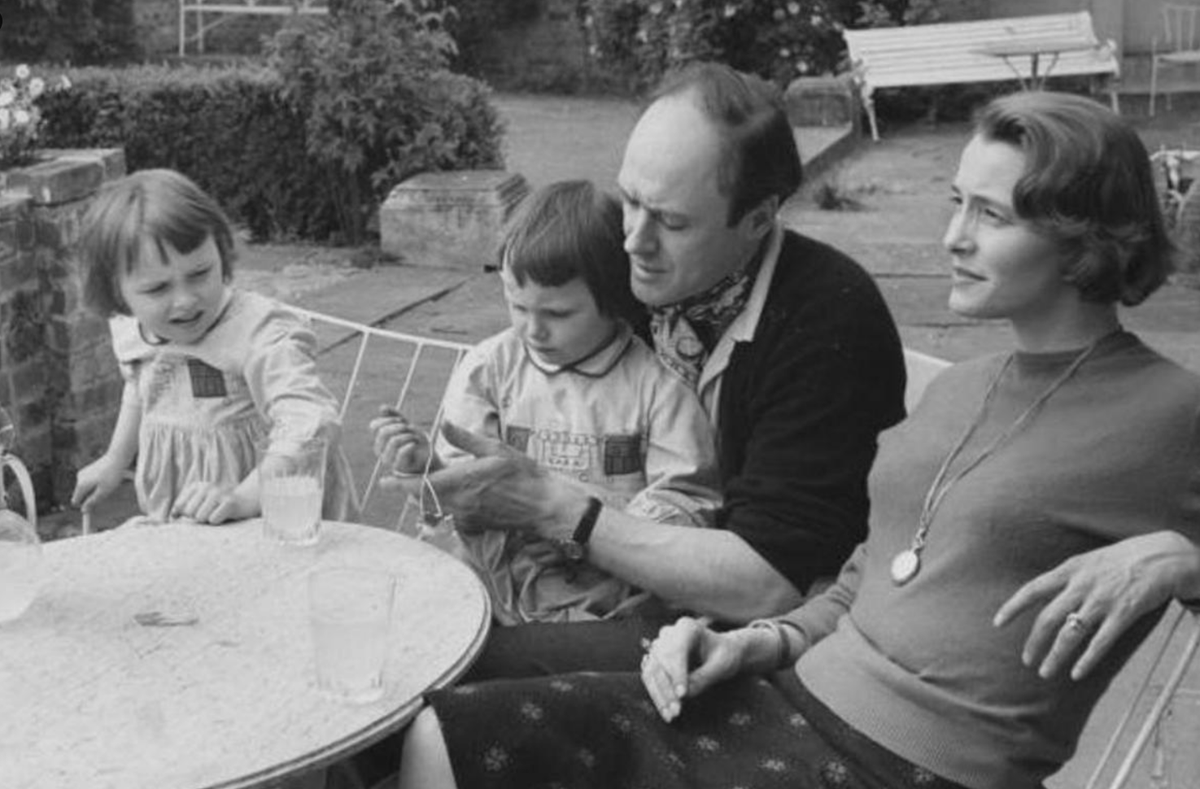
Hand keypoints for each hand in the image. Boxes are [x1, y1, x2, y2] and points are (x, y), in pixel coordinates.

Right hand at [71, 455, 128, 512]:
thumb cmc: (112, 475)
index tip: (93, 510)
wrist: (117, 457)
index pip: (76, 501)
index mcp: (81, 485)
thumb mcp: (104, 492)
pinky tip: (107, 477)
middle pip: (82, 495)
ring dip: (97, 489)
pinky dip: (99, 483)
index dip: (84, 506)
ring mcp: (83, 473)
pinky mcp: (88, 469)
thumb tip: (83, 511)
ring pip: (88, 488)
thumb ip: (93, 501)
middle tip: (106, 490)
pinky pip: (91, 482)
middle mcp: (79, 478)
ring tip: (108, 482)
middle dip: (93, 496)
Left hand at [171, 481, 255, 524]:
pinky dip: (218, 521)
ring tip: (218, 514)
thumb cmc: (221, 505)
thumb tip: (172, 516)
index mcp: (197, 486)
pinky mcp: (230, 502)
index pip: (179, 507)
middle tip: (211, 513)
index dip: (186, 515)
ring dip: (209, 520)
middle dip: (198, 518)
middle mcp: (207, 487)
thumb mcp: (201, 502)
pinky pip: (213, 520)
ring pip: (200, 517)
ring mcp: (218, 493)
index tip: (198, 513)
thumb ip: (184, 508)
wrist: (249, 499)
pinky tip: (226, 515)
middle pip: (189, 513)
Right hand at [369, 405, 431, 474]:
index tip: (401, 419)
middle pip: (383, 432)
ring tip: (414, 437)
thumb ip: (394, 415)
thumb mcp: (406, 425)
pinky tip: (415, 444)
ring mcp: (387, 459)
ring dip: (408, 436)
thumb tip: (382, 407)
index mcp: (379, 439)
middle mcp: (380, 449)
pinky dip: (410, 445)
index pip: (374, 426)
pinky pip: (402, 452)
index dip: (388, 419)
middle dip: (399, 427)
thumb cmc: (414, 440)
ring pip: (393, 441)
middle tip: (409, 428)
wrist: (426, 457)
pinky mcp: (398, 466)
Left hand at [386, 421, 577, 538]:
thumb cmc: (523, 473)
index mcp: (463, 481)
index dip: (399, 484)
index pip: (422, 485)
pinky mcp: (474, 523)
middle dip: (409, 489)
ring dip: (424, 497)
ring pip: (434, 507)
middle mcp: (460, 502)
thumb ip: (465, 439)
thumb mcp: (494, 448)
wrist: (543, 504)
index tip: (383, 481)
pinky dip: (441, 504)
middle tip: (398, 478)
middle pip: (422, 499)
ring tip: (421, 484)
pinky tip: (448, 494)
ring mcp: (467, 515)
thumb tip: (443, 425)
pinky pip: (449, 514)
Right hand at [640, 616, 747, 721]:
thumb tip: (685, 695)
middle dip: (667, 689)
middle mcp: (669, 634)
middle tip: (676, 711)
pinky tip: (665, 710)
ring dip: (659, 695)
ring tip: (670, 715)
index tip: (682, 695)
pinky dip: (656, 695)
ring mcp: (659, 646)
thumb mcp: (722, 665)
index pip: (676, 651)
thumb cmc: (725, 655)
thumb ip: (704, 677)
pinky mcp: (655, 660)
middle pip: (660, 662)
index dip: (677, 673)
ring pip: (651, 671)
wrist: (722, 653)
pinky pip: (650, 678)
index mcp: (687, 627)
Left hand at [994, 531, 1199, 680]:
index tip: (997, 623)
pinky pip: (1101, 641)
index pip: (1033, 589)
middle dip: (1034, 642)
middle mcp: (1081, 585)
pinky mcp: (1124, 613)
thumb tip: (1041, 598)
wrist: (1162, 556)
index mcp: (1069, 570)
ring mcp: (1102, 600)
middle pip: (1048, 618)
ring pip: (1071, 633)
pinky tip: (1076, 673)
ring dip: (1055, 656)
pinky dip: (1087, 659)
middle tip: (1027, 661)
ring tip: (1046, 673)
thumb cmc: (1121, 560)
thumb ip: (1065, 579)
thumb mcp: (1087, 561)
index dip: (1013, 607)